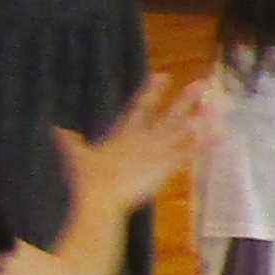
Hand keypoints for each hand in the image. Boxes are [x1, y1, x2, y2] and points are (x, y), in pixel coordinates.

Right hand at [52, 74, 211, 223]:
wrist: (98, 199)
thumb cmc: (86, 181)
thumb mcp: (76, 157)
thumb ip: (69, 142)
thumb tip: (54, 129)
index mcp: (123, 134)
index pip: (140, 106)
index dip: (152, 90)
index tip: (163, 75)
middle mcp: (143, 139)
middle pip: (169, 115)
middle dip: (186, 99)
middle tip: (203, 83)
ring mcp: (156, 152)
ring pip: (183, 131)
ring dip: (201, 118)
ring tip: (216, 105)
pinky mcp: (165, 167)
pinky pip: (189, 153)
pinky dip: (205, 144)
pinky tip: (220, 135)